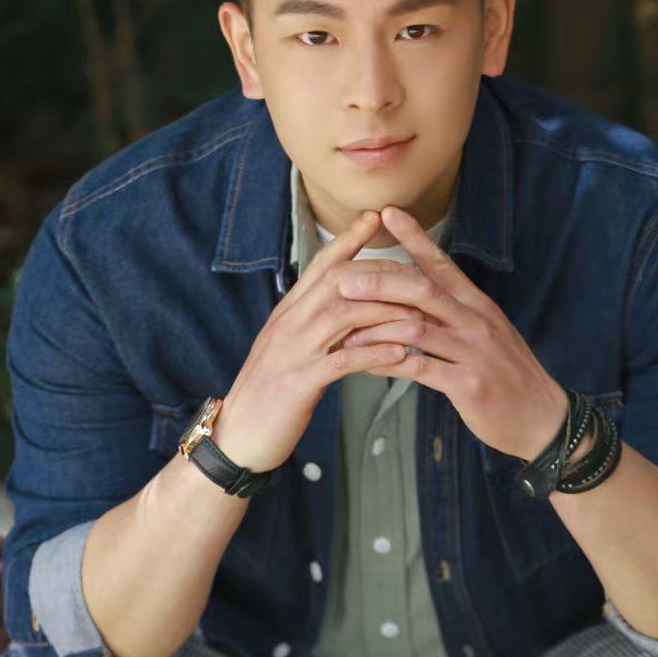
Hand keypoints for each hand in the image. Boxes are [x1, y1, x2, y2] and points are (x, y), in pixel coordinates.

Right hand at [212, 209, 419, 471]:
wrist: (236, 438)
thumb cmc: (266, 399)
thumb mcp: (286, 353)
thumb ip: (308, 328)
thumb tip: (337, 310)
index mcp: (286, 314)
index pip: (319, 266)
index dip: (348, 241)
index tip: (375, 218)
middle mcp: (288, 324)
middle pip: (339, 282)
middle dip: (382, 274)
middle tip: (419, 274)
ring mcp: (293, 351)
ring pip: (345, 315)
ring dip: (387, 313)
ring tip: (422, 315)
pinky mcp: (300, 382)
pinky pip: (344, 360)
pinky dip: (375, 354)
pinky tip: (402, 354)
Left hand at [333, 203, 570, 461]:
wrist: (541, 418)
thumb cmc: (507, 376)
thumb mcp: (485, 335)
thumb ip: (453, 314)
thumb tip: (416, 296)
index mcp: (477, 305)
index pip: (442, 265)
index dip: (414, 238)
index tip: (387, 214)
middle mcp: (476, 322)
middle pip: (424, 290)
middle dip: (381, 282)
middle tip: (345, 280)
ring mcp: (474, 352)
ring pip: (418, 328)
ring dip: (377, 326)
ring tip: (345, 327)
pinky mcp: (469, 385)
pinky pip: (420, 369)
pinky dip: (389, 364)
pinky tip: (365, 365)